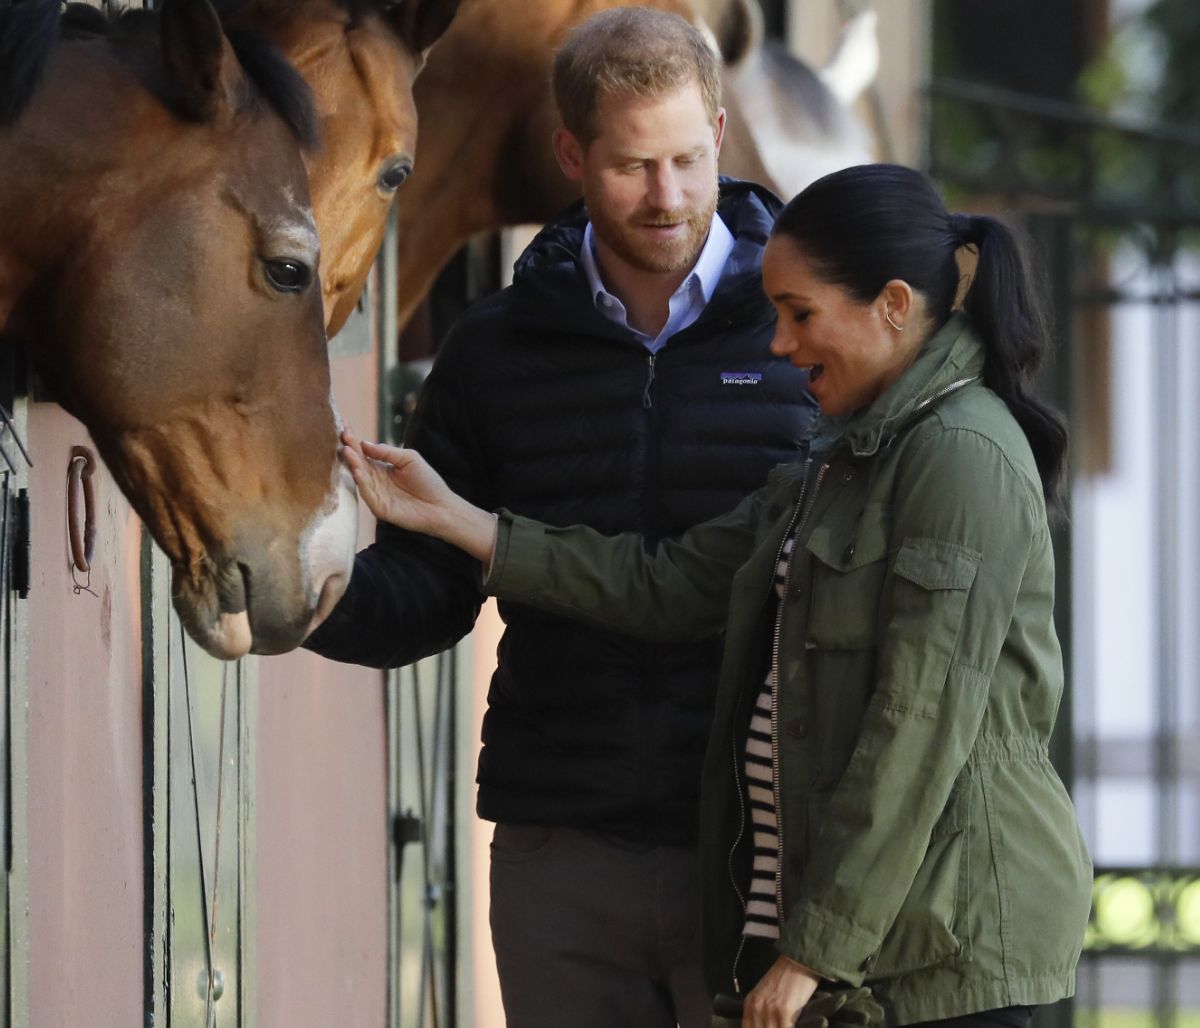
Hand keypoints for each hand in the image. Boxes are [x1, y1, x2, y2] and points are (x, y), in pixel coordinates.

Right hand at [340, 431, 496, 561]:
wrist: (441, 506)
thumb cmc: (427, 481)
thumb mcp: (408, 458)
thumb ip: (387, 452)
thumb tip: (364, 443)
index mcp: (382, 468)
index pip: (364, 453)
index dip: (355, 442)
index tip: (345, 428)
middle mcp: (376, 481)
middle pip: (359, 464)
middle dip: (351, 451)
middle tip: (343, 438)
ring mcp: (376, 495)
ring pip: (361, 478)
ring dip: (354, 465)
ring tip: (348, 451)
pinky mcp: (380, 508)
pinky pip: (368, 495)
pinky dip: (362, 484)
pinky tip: (359, 472)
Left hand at [742, 955, 820, 1027]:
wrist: (798, 961)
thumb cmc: (785, 978)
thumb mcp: (764, 994)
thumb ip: (760, 1011)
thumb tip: (762, 1026)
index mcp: (749, 1003)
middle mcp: (756, 1007)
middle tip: (776, 1026)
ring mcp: (769, 1009)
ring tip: (783, 1026)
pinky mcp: (784, 1011)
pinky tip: (793, 1026)